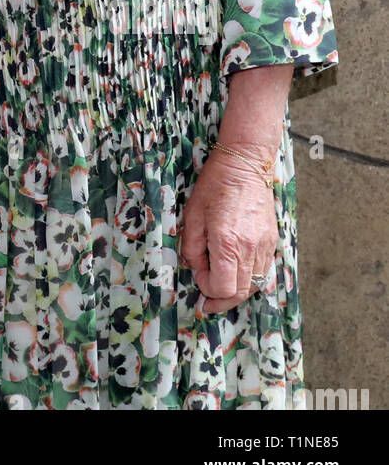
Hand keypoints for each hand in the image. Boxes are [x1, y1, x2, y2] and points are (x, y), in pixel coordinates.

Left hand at [179, 148, 276, 313]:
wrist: (246, 164)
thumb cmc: (215, 185)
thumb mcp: (192, 214)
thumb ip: (192, 247)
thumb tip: (195, 268)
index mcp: (228, 242)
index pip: (222, 287)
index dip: (206, 289)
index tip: (197, 277)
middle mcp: (250, 249)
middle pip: (239, 292)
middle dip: (221, 300)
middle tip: (208, 301)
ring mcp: (264, 246)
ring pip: (254, 285)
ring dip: (236, 292)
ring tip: (221, 289)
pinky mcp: (271, 241)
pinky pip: (263, 271)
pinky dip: (249, 279)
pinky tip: (236, 272)